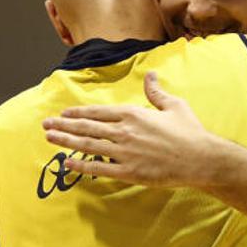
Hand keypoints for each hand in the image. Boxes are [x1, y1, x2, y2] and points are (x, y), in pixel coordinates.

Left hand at [42, 72, 221, 187]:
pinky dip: (81, 164)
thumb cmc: (190, 131)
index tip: (64, 114)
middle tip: (45, 125)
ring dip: (66, 141)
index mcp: (134, 114)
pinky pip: (99, 168)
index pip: (98, 112)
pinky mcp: (129, 172)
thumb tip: (151, 75)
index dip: (79, 113)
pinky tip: (67, 162)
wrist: (201, 158)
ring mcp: (126, 152)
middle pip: (88, 127)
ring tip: (49, 139)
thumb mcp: (174, 106)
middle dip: (64, 126)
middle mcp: (125, 131)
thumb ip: (156, 92)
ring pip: (88, 146)